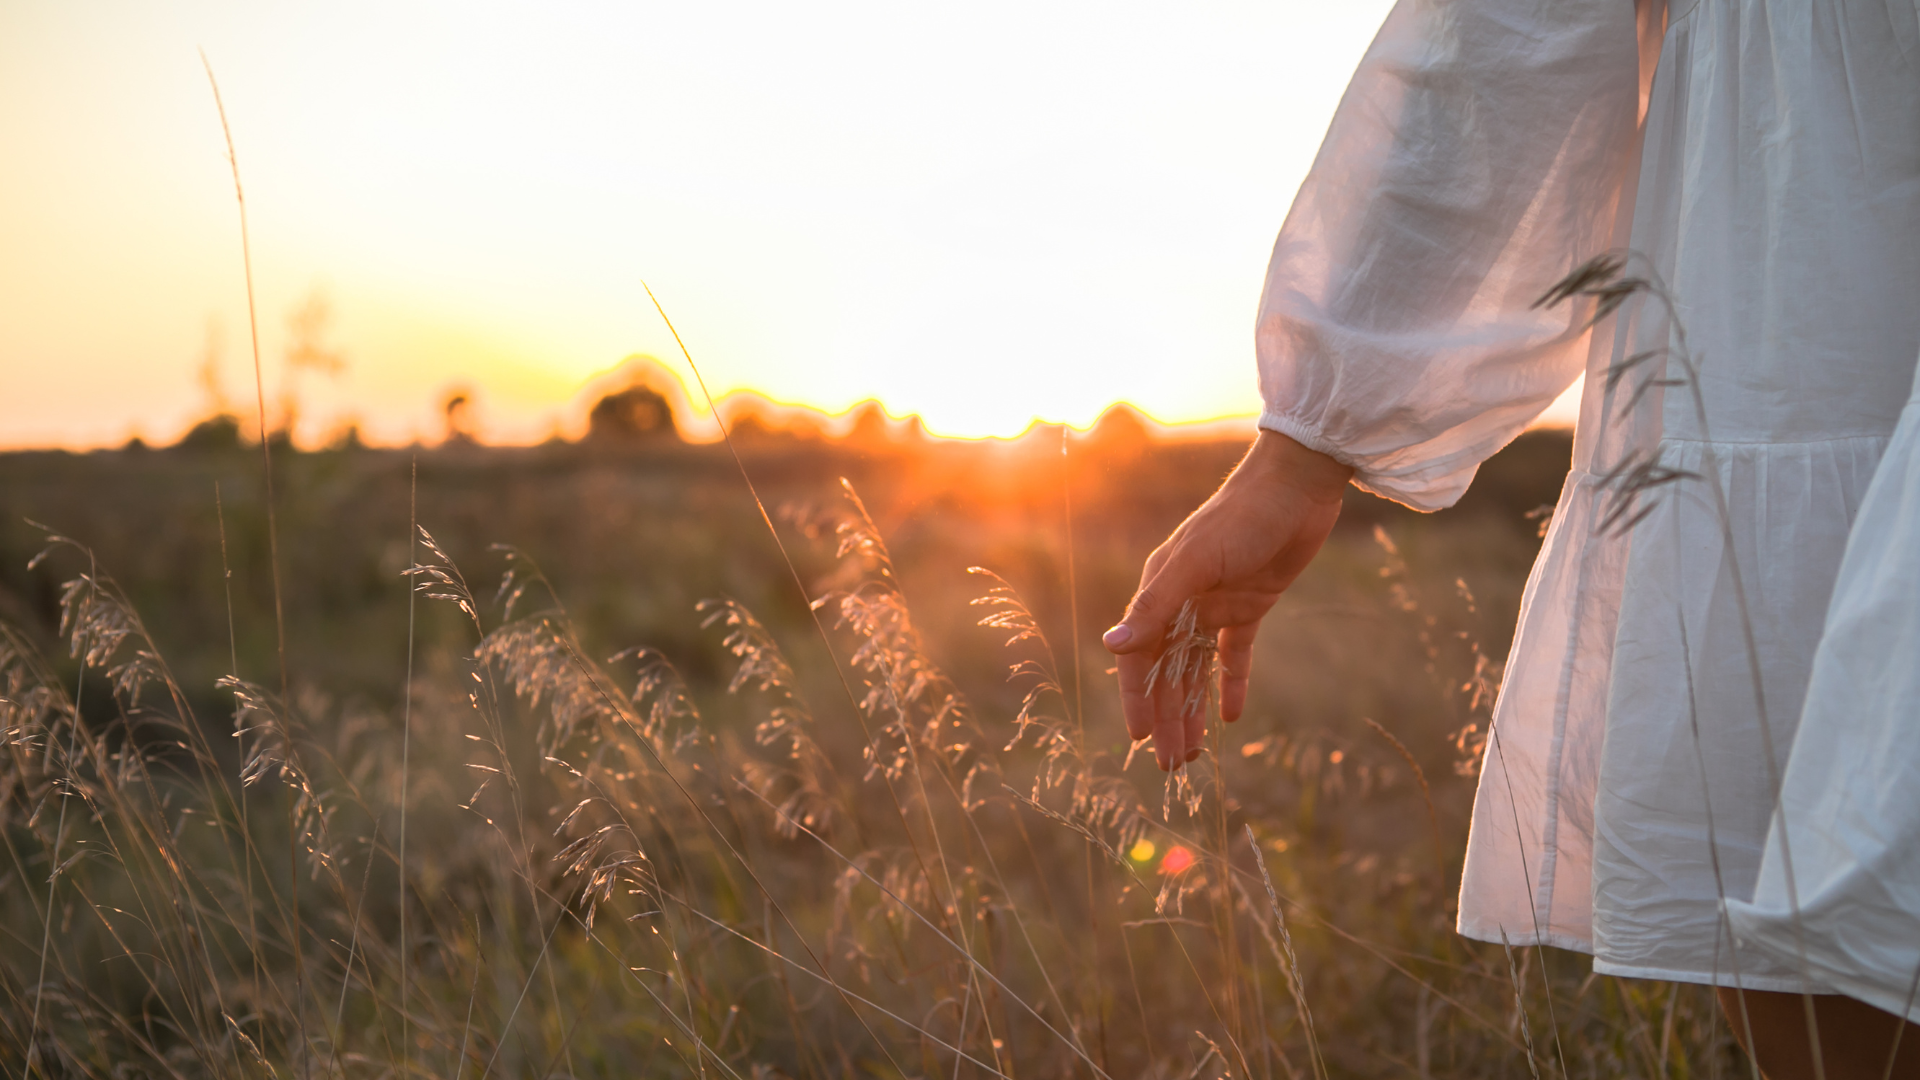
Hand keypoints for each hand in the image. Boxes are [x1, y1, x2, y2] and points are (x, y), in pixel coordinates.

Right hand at [1103, 430, 1351, 769]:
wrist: (1296, 487)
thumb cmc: (1240, 518)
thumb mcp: (1194, 563)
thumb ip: (1154, 607)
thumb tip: (1111, 647)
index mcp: (1161, 590)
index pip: (1140, 656)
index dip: (1138, 698)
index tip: (1140, 739)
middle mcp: (1183, 601)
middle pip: (1169, 671)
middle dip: (1168, 718)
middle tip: (1172, 766)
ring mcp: (1217, 604)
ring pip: (1198, 669)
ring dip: (1194, 709)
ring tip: (1194, 753)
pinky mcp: (1252, 605)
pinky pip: (1236, 653)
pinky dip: (1232, 684)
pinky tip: (1231, 717)